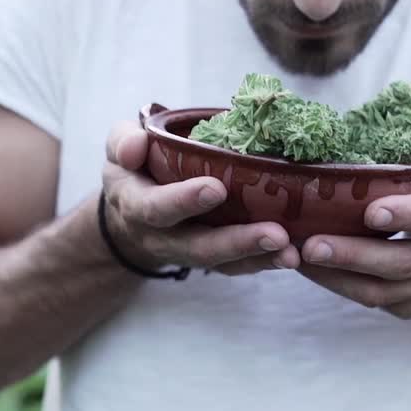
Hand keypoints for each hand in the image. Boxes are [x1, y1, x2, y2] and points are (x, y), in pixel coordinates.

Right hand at [101, 122, 301, 275]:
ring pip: (222, 263)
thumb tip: (136, 146)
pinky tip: (292, 255)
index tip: (216, 189)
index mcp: (137, 206)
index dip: (183, 200)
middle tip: (274, 234)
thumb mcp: (119, 151)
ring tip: (290, 251)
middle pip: (198, 247)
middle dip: (236, 241)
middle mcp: (162, 238)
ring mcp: (188, 252)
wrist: (131, 215)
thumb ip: (124, 143)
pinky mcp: (212, 259)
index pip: (157, 208)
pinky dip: (264, 262)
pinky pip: (237, 267)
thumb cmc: (134, 170)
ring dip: (258, 258)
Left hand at [297, 137, 410, 317]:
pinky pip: (372, 300)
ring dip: (339, 275)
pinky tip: (310, 267)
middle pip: (404, 261)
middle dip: (356, 254)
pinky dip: (337, 285)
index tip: (370, 212)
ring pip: (383, 289)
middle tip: (313, 244)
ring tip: (302, 256)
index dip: (408, 214)